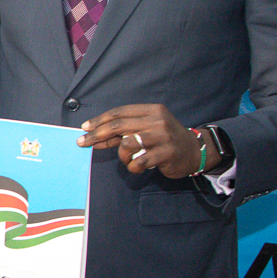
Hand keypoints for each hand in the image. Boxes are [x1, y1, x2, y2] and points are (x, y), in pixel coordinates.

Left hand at [78, 104, 200, 177]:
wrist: (193, 151)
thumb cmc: (163, 140)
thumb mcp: (144, 131)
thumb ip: (120, 133)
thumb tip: (92, 137)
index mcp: (152, 110)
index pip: (120, 112)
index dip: (100, 120)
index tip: (85, 127)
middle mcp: (158, 120)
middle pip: (119, 126)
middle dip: (97, 135)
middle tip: (83, 142)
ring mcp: (163, 136)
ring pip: (127, 144)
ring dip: (121, 155)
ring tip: (128, 159)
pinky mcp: (167, 153)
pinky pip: (138, 162)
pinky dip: (132, 166)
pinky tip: (136, 167)